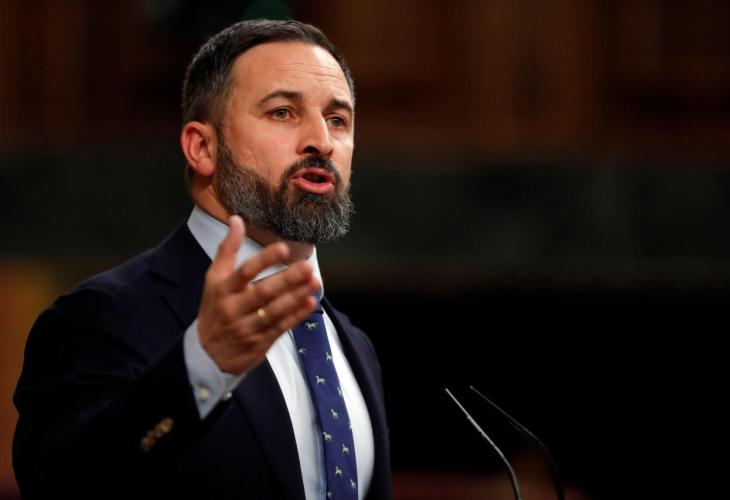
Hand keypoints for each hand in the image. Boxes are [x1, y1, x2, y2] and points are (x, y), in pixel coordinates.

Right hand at [197, 215, 319, 374]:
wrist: (207, 354)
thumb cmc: (215, 308)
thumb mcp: (214, 279)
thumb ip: (227, 250)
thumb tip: (236, 220)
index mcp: (223, 289)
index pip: (245, 272)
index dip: (264, 260)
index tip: (283, 248)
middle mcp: (234, 308)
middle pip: (263, 292)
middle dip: (287, 279)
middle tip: (308, 266)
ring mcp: (247, 327)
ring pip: (275, 310)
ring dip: (296, 296)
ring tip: (315, 281)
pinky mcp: (260, 342)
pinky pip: (280, 327)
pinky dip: (296, 315)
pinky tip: (310, 303)